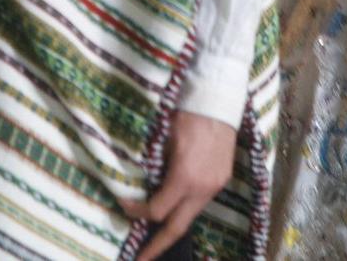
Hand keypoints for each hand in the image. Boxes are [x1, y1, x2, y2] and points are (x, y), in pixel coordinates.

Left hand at [124, 111, 237, 258]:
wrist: (218, 101)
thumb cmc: (185, 115)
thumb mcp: (160, 140)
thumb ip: (152, 168)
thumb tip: (139, 186)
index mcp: (184, 178)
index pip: (156, 211)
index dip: (137, 212)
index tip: (124, 206)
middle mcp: (202, 188)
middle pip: (176, 228)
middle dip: (156, 247)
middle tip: (139, 259)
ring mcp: (215, 186)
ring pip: (190, 217)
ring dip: (171, 227)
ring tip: (154, 239)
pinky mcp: (222, 180)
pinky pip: (200, 203)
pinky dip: (184, 210)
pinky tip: (174, 210)